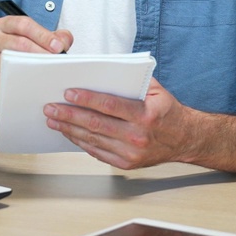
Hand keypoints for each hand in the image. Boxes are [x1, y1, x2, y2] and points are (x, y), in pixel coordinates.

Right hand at [0, 16, 71, 113]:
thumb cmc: (16, 57)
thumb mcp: (34, 42)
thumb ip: (52, 38)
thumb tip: (64, 40)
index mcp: (4, 25)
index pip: (23, 24)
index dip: (43, 34)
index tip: (58, 46)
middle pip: (19, 42)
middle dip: (41, 52)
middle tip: (56, 61)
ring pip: (12, 61)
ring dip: (33, 67)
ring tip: (49, 72)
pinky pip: (7, 80)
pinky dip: (22, 82)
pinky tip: (35, 84)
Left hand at [42, 77, 191, 169]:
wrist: (185, 140)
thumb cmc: (168, 112)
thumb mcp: (156, 90)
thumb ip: (131, 80)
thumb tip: (102, 72)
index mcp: (145, 115)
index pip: (109, 105)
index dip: (86, 99)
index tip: (68, 93)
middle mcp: (137, 136)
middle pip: (96, 124)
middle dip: (69, 115)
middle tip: (50, 108)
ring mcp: (130, 153)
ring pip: (93, 140)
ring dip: (69, 129)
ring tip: (53, 120)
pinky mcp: (126, 164)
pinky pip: (97, 152)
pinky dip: (81, 142)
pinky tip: (69, 134)